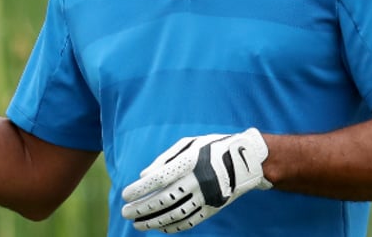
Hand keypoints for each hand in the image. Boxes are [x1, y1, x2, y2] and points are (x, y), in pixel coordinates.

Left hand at [121, 128, 270, 232]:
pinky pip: (191, 221)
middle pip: (165, 200)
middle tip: (125, 212)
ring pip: (176, 214)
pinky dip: (174, 227)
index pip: (159, 179)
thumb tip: (143, 175)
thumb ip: (164, 159)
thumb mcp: (188, 144)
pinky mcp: (214, 207)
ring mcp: (207, 196)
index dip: (140, 189)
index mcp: (189, 162)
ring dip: (154, 222)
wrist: (247, 160)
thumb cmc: (211, 148)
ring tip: (138, 224)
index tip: (124, 195)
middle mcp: (198, 181)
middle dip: (142, 209)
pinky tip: (160, 228)